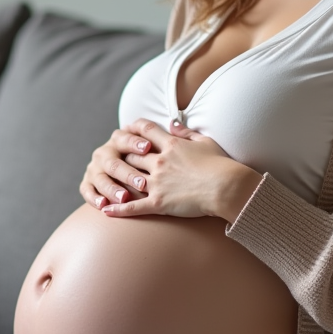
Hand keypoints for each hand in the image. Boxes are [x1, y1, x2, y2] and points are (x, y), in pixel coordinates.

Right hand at [80, 129, 153, 209]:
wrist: (122, 173)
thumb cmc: (145, 159)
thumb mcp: (150, 145)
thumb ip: (160, 137)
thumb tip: (175, 125)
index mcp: (118, 140)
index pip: (126, 139)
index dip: (135, 142)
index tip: (148, 147)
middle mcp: (104, 153)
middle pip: (114, 162)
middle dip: (127, 173)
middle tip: (142, 182)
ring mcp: (94, 169)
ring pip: (101, 178)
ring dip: (112, 189)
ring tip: (124, 198)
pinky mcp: (87, 184)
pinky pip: (87, 191)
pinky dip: (94, 198)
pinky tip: (104, 205)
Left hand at [101, 119, 261, 220]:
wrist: (227, 187)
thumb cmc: (221, 164)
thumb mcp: (205, 141)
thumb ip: (186, 132)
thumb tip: (172, 122)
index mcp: (171, 145)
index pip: (145, 132)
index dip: (133, 130)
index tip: (125, 130)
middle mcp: (160, 162)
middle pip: (131, 155)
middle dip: (122, 156)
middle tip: (114, 158)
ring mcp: (158, 183)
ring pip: (129, 178)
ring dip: (117, 181)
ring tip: (105, 183)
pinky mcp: (159, 202)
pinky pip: (134, 206)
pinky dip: (118, 209)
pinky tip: (106, 211)